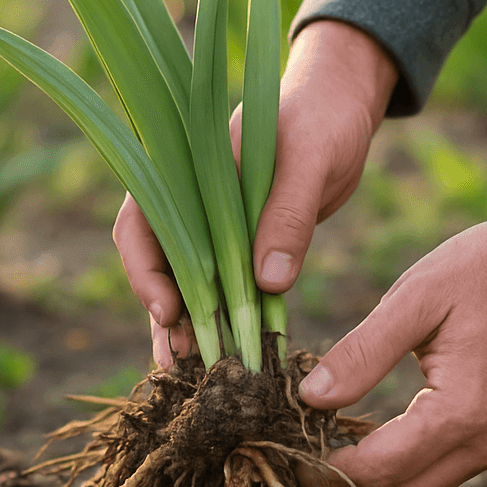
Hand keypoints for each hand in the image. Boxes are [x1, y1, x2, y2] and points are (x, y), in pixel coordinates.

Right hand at [113, 20, 399, 366]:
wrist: (343, 112)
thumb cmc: (321, 119)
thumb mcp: (310, 158)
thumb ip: (288, 213)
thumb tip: (266, 282)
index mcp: (188, 166)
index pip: (142, 220)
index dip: (145, 269)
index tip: (168, 310)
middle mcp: (192, 200)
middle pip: (158, 263)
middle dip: (163, 314)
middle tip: (179, 362)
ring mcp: (214, 224)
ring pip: (188, 282)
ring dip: (189, 326)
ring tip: (193, 373)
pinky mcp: (241, 245)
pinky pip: (225, 286)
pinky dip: (226, 318)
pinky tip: (229, 353)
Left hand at [297, 171, 486, 486]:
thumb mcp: (416, 298)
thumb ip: (362, 353)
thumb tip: (309, 398)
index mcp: (463, 412)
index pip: (378, 470)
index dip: (325, 472)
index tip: (284, 458)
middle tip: (295, 464)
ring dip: (374, 484)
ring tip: (324, 452)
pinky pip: (448, 469)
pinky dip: (405, 466)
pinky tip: (372, 437)